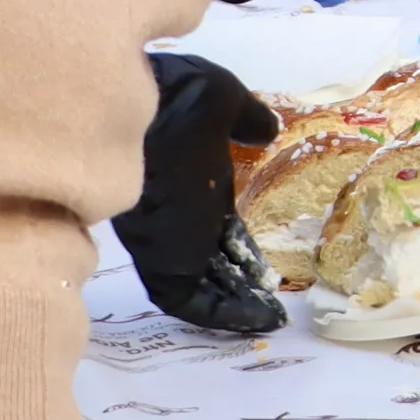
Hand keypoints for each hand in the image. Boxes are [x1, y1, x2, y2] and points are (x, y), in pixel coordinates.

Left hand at [116, 55, 283, 332]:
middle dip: (238, 285)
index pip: (215, 230)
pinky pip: (191, 301)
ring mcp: (168, 243)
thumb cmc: (183, 101)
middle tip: (271, 304)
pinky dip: (221, 315)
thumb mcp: (225, 104)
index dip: (239, 248)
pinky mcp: (163, 261)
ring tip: (271, 318)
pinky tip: (256, 318)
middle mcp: (178, 221)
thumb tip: (265, 129)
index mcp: (191, 189)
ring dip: (234, 306)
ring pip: (200, 288)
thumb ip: (246, 119)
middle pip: (209, 264)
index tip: (262, 262)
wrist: (148, 114)